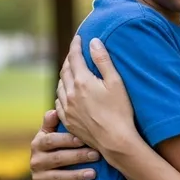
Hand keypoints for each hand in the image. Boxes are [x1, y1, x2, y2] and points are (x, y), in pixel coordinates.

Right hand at [30, 109, 98, 179]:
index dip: (68, 140)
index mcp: (38, 143)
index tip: (85, 139)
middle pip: (58, 158)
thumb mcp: (53, 131)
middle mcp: (35, 160)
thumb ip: (53, 121)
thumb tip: (55, 110)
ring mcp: (38, 177)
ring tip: (94, 173)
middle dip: (78, 157)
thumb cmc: (57, 143)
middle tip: (96, 155)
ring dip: (76, 175)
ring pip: (58, 177)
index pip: (52, 140)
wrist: (48, 165)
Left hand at [55, 36, 139, 154]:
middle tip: (75, 52)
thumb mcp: (116, 82)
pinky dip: (62, 92)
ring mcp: (67, 109)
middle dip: (70, 59)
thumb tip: (93, 42)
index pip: (74, 57)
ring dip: (65, 75)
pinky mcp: (68, 121)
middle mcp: (70, 94)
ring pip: (60, 85)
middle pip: (65, 70)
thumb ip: (103, 60)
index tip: (78, 37)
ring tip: (71, 70)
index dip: (75, 45)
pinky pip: (59, 101)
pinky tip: (67, 92)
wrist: (115, 142)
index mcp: (82, 82)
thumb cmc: (120, 111)